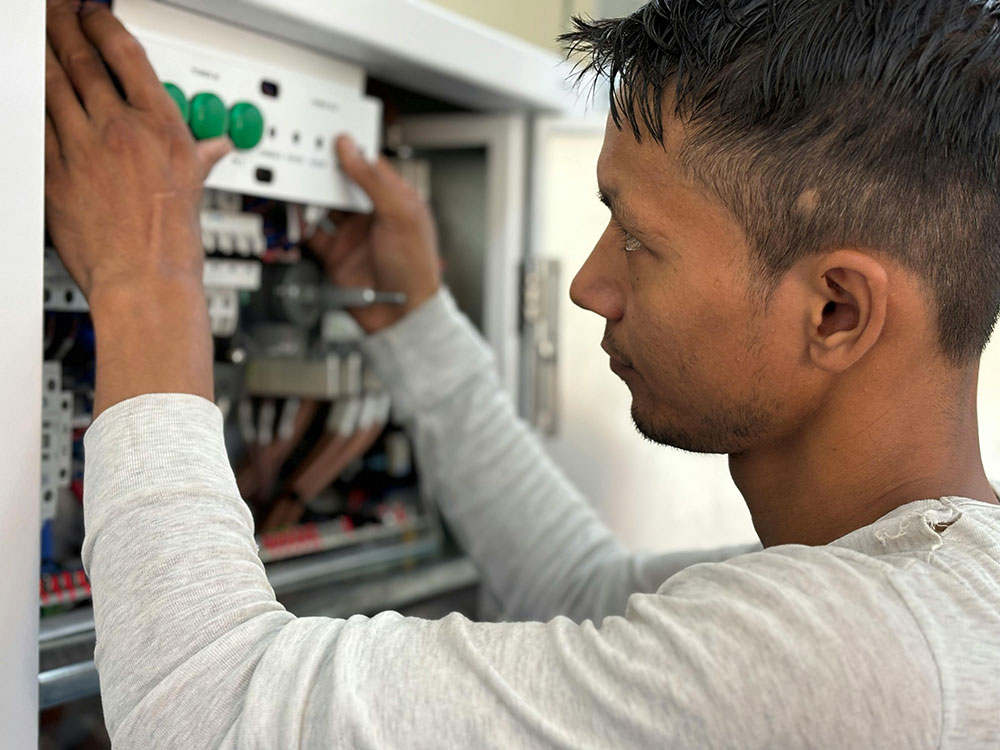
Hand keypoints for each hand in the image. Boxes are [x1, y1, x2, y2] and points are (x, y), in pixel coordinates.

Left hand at [45, 0, 230, 300]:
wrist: (146, 280)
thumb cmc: (173, 242)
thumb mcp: (196, 187)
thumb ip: (200, 156)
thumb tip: (214, 147)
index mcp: (162, 128)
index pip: (127, 54)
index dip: (104, 24)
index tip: (94, 13)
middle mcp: (121, 130)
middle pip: (83, 59)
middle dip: (64, 25)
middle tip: (57, 10)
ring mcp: (83, 149)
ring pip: (52, 83)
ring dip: (42, 52)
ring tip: (35, 34)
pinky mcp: (52, 173)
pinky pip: (33, 124)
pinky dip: (28, 100)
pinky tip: (24, 86)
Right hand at [307, 136, 441, 332]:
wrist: (399, 315)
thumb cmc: (414, 268)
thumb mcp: (398, 215)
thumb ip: (372, 180)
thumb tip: (350, 149)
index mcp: (395, 200)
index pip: (369, 165)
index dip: (350, 149)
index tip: (328, 135)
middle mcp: (372, 215)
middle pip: (341, 183)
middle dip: (323, 170)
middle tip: (303, 156)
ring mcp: (352, 235)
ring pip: (322, 205)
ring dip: (308, 194)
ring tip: (293, 180)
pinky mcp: (334, 255)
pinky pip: (310, 233)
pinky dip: (298, 223)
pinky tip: (293, 214)